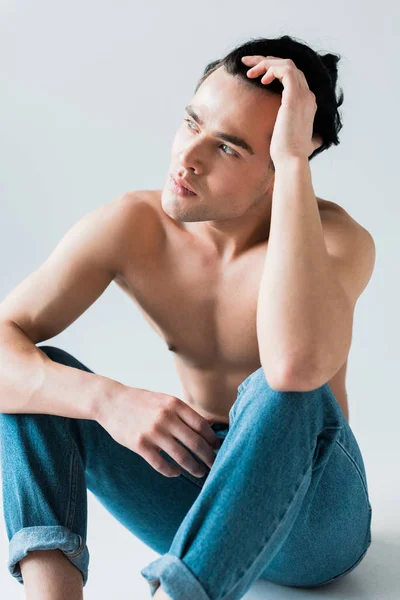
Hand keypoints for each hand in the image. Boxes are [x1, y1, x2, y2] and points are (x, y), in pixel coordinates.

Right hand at [96, 383, 220, 477]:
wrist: (111, 402)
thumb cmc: (141, 401)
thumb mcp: (165, 400)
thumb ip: (185, 413)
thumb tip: (210, 425)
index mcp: (174, 404)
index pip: (202, 426)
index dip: (213, 440)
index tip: (219, 448)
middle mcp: (166, 417)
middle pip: (195, 442)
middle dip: (208, 457)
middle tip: (215, 466)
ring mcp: (153, 432)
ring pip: (181, 456)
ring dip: (194, 467)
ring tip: (200, 472)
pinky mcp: (140, 445)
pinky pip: (161, 464)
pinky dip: (171, 471)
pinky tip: (176, 472)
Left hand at [241, 55, 322, 163]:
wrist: (291, 161)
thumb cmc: (290, 154)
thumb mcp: (304, 142)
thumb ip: (311, 138)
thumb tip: (317, 142)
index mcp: (307, 103)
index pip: (293, 76)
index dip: (274, 70)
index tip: (257, 74)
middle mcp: (308, 96)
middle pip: (289, 65)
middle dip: (267, 61)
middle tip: (247, 63)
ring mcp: (303, 95)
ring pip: (287, 64)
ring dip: (266, 63)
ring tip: (249, 72)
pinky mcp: (294, 98)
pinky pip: (285, 70)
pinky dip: (271, 69)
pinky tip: (261, 79)